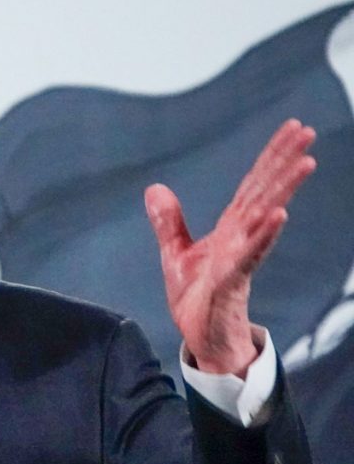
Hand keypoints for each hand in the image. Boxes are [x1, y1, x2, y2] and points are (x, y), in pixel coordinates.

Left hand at [144, 119, 315, 375]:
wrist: (199, 337)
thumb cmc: (197, 297)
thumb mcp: (176, 253)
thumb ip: (169, 221)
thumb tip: (155, 188)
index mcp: (230, 228)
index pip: (253, 184)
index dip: (271, 155)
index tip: (293, 126)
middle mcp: (241, 237)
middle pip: (264, 192)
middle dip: (285, 162)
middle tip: (308, 131)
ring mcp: (239, 257)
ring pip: (264, 218)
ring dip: (284, 191)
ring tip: (305, 163)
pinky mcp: (230, 280)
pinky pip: (249, 255)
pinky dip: (263, 235)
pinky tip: (278, 215)